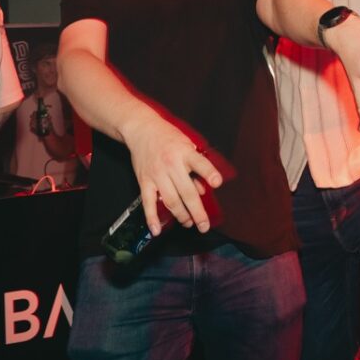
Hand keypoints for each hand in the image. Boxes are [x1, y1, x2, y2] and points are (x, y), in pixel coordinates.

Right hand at [119, 114, 222, 235]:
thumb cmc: (168, 137)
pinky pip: (148, 202)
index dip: (209, 173)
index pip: (199, 164)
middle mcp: (171, 164)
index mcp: (184, 153)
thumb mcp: (187, 145)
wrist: (141, 129)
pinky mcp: (144, 181)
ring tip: (188, 223)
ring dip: (181, 215)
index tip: (217, 183)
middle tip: (204, 225)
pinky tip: (156, 230)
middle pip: (186, 192)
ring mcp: (157, 174)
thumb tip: (202, 190)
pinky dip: (152, 218)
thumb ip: (196, 166)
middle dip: (197, 212)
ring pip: (171, 200)